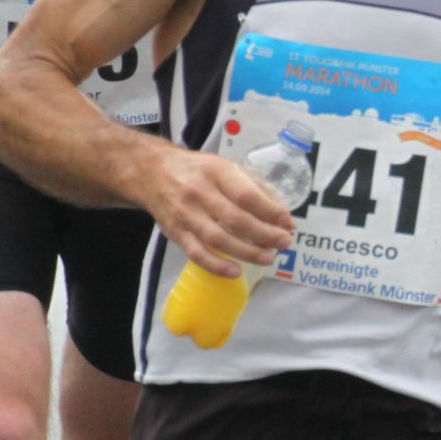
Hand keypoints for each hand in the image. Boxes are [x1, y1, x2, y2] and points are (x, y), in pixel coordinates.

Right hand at [145, 146, 297, 276]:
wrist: (152, 172)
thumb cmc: (198, 171)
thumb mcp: (227, 167)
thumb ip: (256, 188)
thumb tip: (283, 216)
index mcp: (216, 172)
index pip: (247, 195)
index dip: (270, 211)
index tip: (288, 222)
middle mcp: (199, 192)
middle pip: (235, 219)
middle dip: (264, 234)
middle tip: (284, 242)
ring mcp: (185, 214)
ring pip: (217, 238)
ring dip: (246, 252)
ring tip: (268, 257)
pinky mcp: (175, 232)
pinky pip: (196, 253)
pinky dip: (216, 265)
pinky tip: (236, 271)